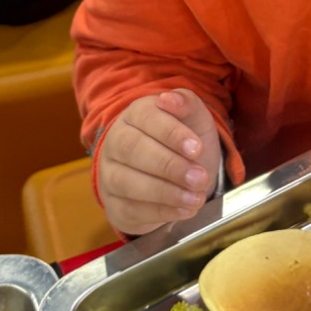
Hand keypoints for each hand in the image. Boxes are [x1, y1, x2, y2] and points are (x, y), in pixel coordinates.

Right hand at [98, 89, 222, 235]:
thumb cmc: (184, 143)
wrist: (178, 176)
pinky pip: (130, 210)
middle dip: (169, 165)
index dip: (171, 133)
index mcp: (135, 115)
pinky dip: (161, 212)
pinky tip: (185, 210)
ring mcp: (110, 175)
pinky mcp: (115, 206)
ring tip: (196, 198)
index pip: (146, 118)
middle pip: (132, 150)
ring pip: (127, 182)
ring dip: (165, 192)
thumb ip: (188, 104)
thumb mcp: (195, 120)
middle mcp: (115, 142)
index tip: (196, 148)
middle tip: (199, 177)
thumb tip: (170, 99)